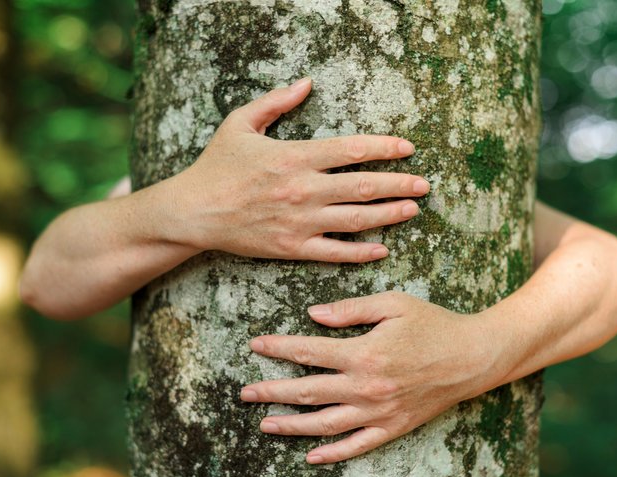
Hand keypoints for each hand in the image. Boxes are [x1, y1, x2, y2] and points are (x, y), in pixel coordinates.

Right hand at [159, 78, 428, 261]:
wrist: (193, 212)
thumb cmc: (216, 166)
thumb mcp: (240, 123)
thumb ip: (276, 102)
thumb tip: (306, 83)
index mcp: (294, 156)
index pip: (351, 150)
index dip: (384, 148)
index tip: (407, 148)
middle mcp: (303, 190)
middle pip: (363, 186)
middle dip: (398, 184)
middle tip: (423, 184)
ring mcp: (300, 222)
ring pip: (356, 220)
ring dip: (389, 214)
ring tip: (412, 210)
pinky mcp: (292, 248)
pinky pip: (335, 253)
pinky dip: (361, 252)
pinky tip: (382, 249)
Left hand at [240, 291, 504, 463]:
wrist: (473, 357)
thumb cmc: (434, 324)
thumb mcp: (393, 304)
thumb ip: (351, 310)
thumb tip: (313, 315)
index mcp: (364, 354)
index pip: (308, 353)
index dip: (278, 349)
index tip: (256, 345)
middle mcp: (366, 388)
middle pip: (308, 392)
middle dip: (272, 392)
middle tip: (245, 392)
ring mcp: (379, 412)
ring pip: (325, 424)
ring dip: (292, 425)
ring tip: (265, 424)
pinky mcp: (393, 427)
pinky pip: (357, 446)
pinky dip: (333, 453)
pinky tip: (311, 456)